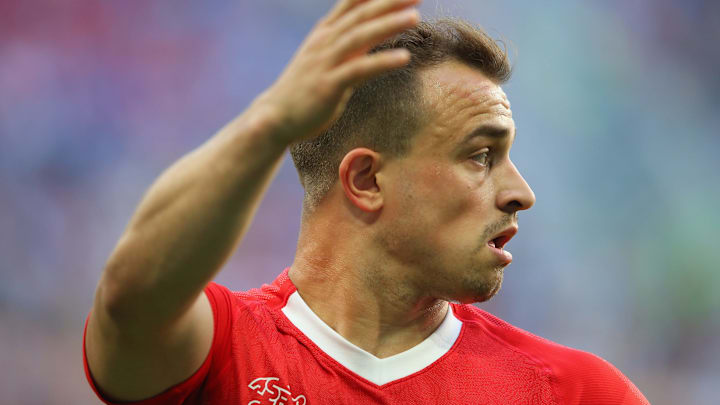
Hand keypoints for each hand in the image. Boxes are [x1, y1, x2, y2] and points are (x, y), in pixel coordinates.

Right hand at [254, 0, 420, 144]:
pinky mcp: (328, 86)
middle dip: (389, 2)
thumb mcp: (327, 58)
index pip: (353, 4)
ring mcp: (325, 62)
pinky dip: (382, 62)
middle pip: (361, 15)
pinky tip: (404, 58)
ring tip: (416, 17)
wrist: (276, 117)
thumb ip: (351, 44)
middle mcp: (325, 42)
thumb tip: (375, 32)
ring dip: (388, 25)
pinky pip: (359, 70)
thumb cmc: (305, 88)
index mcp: (325, 33)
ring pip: (360, 37)